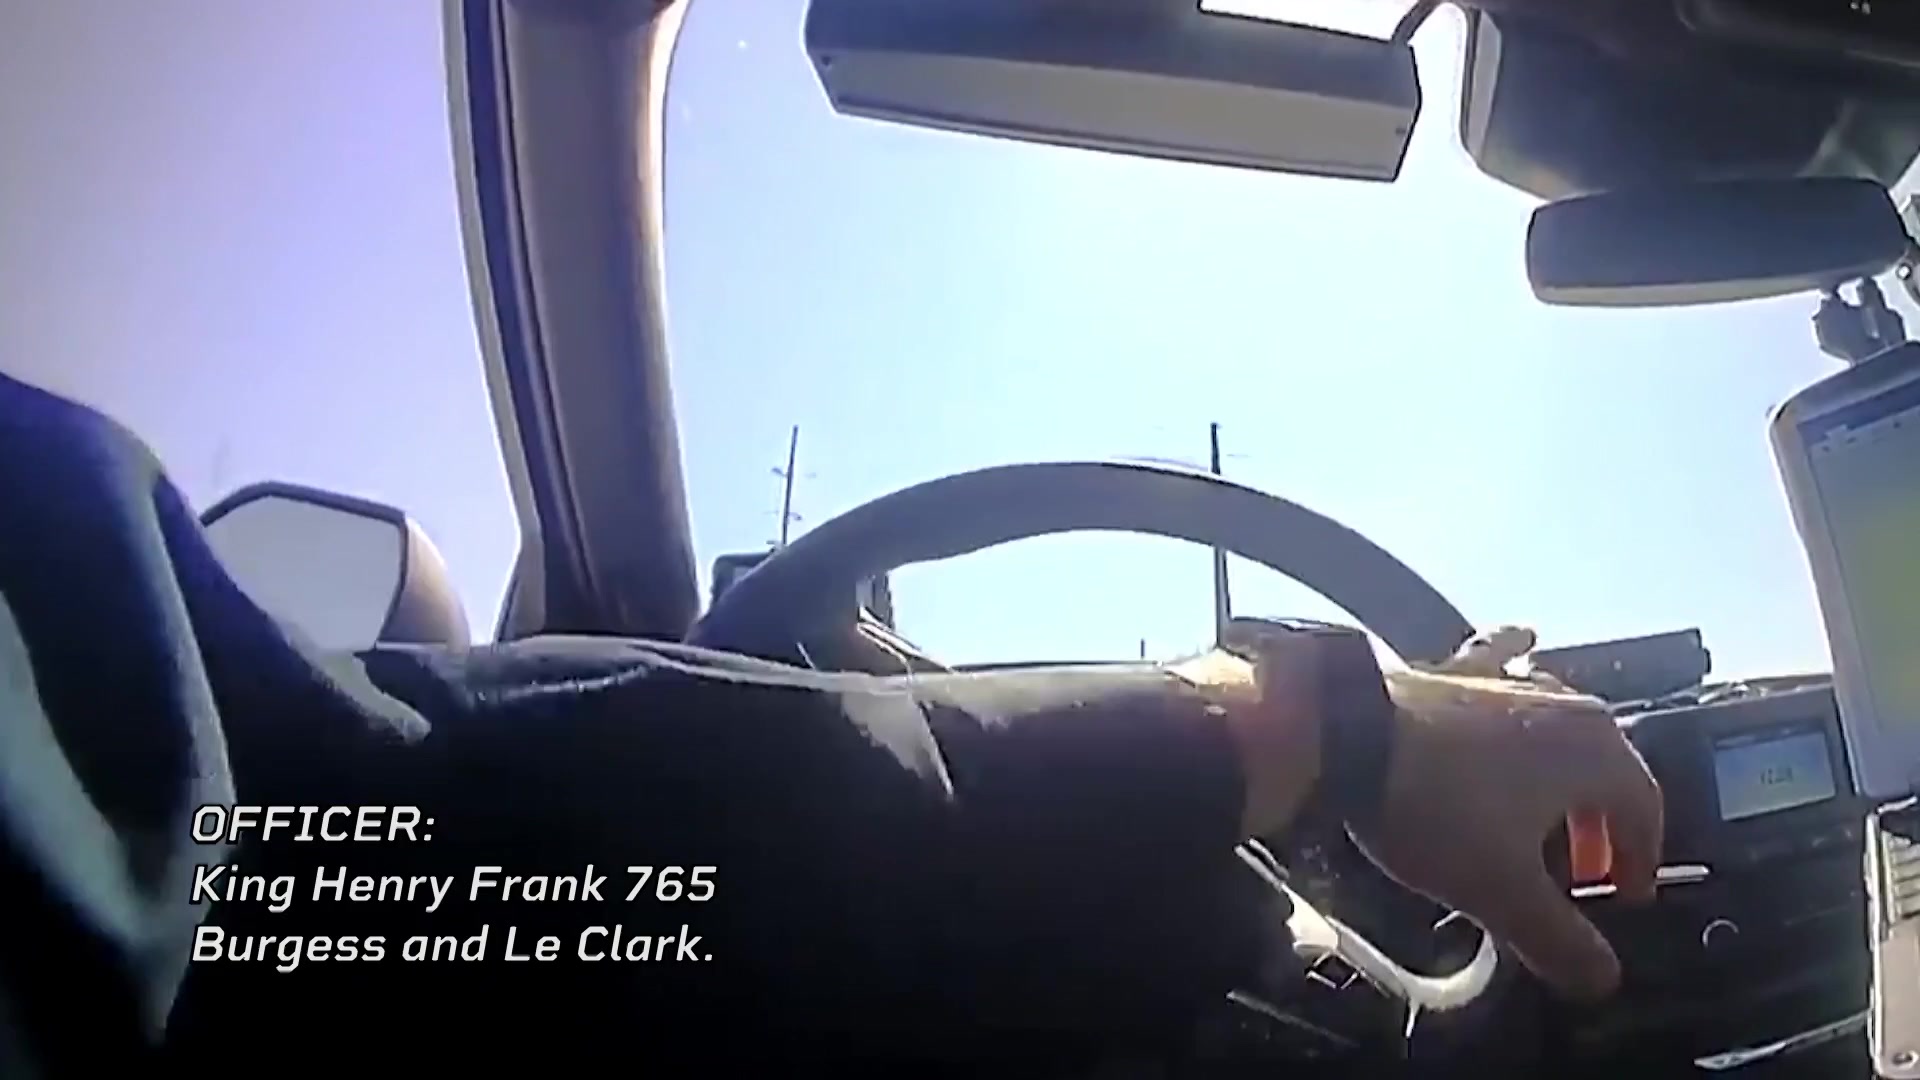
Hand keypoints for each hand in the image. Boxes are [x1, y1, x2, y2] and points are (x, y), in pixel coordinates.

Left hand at [1351, 627, 1662, 1000]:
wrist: (1345, 735)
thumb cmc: (1437, 810)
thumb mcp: (1504, 892)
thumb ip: (1560, 941)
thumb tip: (1603, 981)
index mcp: (1595, 752)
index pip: (1645, 810)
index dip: (1638, 861)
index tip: (1620, 898)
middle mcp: (1564, 705)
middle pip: (1605, 771)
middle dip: (1600, 825)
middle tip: (1580, 875)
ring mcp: (1509, 683)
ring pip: (1559, 729)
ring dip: (1560, 774)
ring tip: (1545, 814)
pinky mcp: (1456, 673)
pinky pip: (1504, 668)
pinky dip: (1519, 669)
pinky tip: (1525, 640)